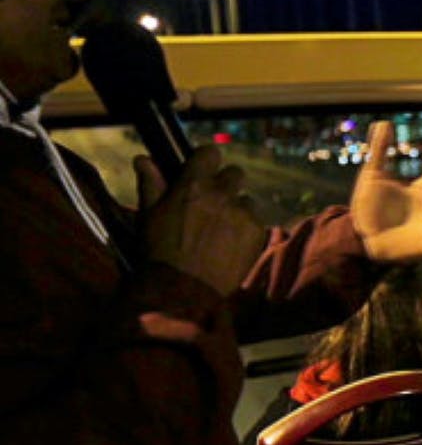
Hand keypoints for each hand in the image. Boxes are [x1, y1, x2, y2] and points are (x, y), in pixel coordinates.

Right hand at [135, 146, 266, 295]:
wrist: (181, 291)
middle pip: (235, 173)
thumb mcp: (149, 216)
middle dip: (226, 185)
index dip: (207, 161)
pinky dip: (246, 230)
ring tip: (222, 231)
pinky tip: (231, 246)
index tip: (203, 172)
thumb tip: (142, 158)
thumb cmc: (158, 253)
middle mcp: (220, 193)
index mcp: (193, 185)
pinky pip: (256, 222)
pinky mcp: (255, 231)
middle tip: (214, 205)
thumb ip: (151, 184)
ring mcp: (241, 212)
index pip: (210, 152)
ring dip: (238, 210)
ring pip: (247, 200)